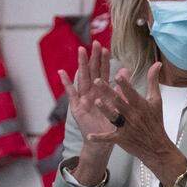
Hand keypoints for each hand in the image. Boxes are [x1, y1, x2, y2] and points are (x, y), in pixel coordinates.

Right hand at [59, 44, 116, 180]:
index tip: (105, 48)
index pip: (103, 72)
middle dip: (93, 58)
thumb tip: (125, 70)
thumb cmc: (111, 124)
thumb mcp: (118, 104)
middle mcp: (92, 92)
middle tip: (94, 43)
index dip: (103, 61)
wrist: (104, 142)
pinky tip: (62, 73)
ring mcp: (83, 99)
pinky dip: (66, 83)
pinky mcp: (77, 107)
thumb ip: (120, 87)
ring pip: (82, 79)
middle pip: (92, 72)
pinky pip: (71, 94)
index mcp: (102, 92)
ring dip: (81, 65)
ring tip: (81, 51)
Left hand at [85, 61, 184, 179]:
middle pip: (119, 102)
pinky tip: (89, 136)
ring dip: (105, 110)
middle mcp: (133, 115)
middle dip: (108, 92)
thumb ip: (153, 81)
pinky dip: (99, 138)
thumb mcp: (156, 100)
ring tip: (96, 101)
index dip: (125, 84)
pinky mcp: (121, 139)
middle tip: (97, 81)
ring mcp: (126, 127)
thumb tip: (157, 64)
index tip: (118, 74)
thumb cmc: (156, 121)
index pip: (132, 92)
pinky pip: (109, 138)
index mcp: (141, 105)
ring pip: (114, 117)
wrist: (157, 147)